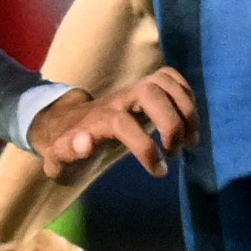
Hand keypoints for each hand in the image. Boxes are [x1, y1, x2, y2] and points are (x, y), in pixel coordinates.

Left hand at [29, 64, 198, 176]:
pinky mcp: (147, 89)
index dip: (144, 147)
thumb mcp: (60, 159)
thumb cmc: (67, 150)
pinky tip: (188, 123)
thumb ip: (69, 151)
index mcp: (98, 118)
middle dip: (171, 122)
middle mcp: (119, 98)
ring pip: (165, 81)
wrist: (68, 126)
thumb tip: (85, 141)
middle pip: (150, 92)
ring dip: (186, 109)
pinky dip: (187, 96)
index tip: (159, 171)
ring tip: (190, 141)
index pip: (123, 122)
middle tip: (176, 152)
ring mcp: (134, 90)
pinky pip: (172, 79)